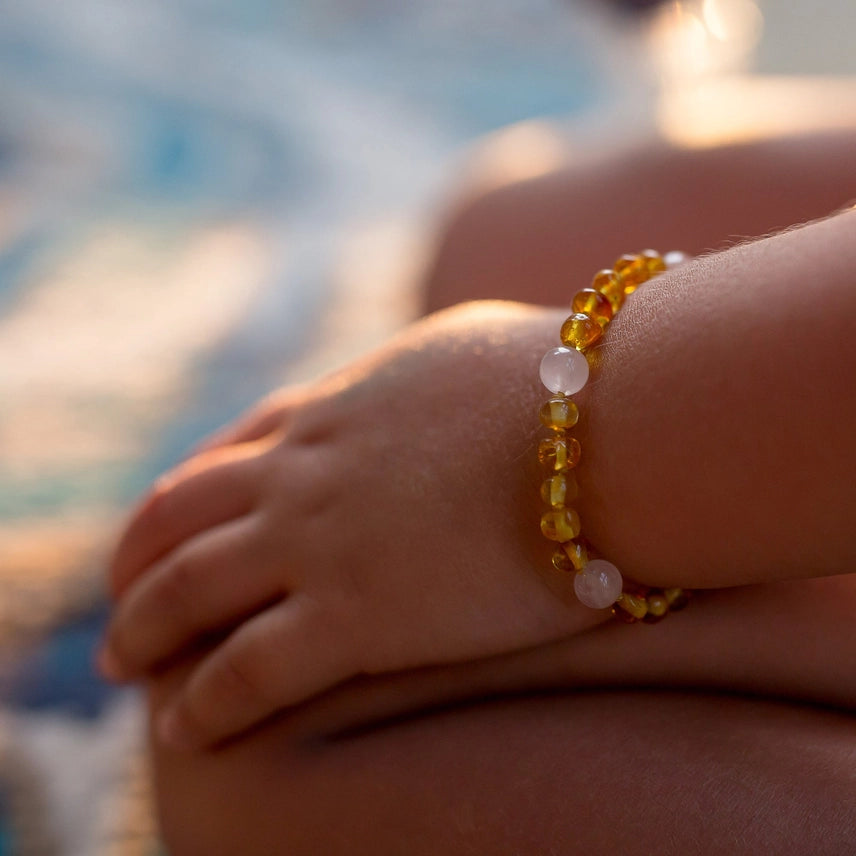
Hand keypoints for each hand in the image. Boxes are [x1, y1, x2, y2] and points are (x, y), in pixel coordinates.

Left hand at [101, 302, 605, 748]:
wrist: (608, 423)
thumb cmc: (559, 379)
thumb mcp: (458, 343)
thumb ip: (412, 361)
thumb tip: (425, 362)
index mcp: (329, 410)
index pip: (221, 455)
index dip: (181, 499)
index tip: (164, 534)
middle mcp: (303, 471)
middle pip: (177, 520)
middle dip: (135, 566)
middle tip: (120, 609)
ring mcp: (320, 540)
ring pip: (185, 591)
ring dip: (142, 632)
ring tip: (125, 667)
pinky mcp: (357, 614)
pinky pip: (246, 670)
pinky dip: (204, 701)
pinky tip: (183, 728)